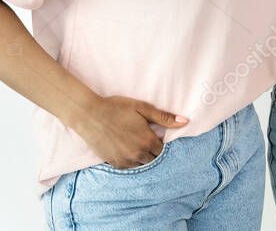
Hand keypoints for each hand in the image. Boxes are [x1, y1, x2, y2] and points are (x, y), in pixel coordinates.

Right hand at [72, 95, 187, 169]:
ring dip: (142, 157)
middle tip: (145, 139)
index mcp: (148, 141)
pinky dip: (130, 161)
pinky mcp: (114, 163)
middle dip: (153, 151)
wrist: (90, 115)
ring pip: (141, 164)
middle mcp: (138, 154)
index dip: (160, 142)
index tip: (155, 135)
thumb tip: (185, 121)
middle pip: (154, 159)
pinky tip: (126, 149)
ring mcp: (125, 160)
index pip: (162, 149)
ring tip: (135, 144)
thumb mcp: (143, 108)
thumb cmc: (117, 108)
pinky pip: (128, 167)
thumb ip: (164, 117)